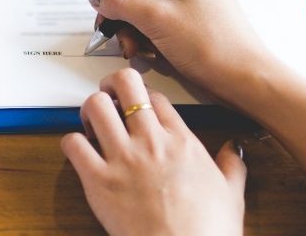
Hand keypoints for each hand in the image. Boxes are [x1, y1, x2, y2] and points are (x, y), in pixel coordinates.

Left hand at [61, 68, 245, 235]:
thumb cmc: (209, 231)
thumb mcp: (231, 194)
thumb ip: (231, 165)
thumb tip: (234, 148)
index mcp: (181, 141)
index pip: (155, 96)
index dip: (142, 95)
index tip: (137, 104)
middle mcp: (150, 142)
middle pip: (125, 84)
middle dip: (112, 84)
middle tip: (108, 95)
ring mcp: (123, 159)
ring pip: (96, 106)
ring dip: (89, 109)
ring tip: (92, 122)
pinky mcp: (99, 181)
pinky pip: (74, 144)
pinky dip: (72, 142)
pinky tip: (80, 151)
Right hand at [87, 0, 271, 104]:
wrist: (247, 80)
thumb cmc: (212, 46)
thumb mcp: (155, 20)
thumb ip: (119, 2)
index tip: (114, 8)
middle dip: (126, 11)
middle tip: (122, 35)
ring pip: (148, 2)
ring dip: (135, 26)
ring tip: (138, 49)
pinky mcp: (196, 16)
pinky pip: (162, 16)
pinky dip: (151, 33)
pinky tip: (152, 52)